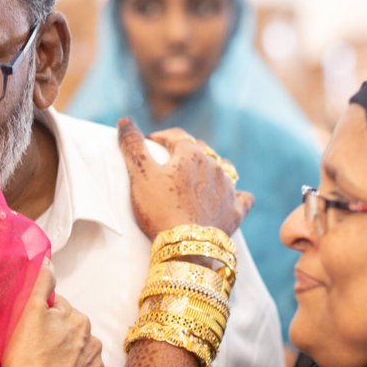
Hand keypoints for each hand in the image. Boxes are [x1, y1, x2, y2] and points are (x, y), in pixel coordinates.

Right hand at [0, 261, 105, 366]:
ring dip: (68, 364)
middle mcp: (94, 345)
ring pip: (82, 362)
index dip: (43, 317)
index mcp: (80, 321)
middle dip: (59, 340)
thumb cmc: (26, 357)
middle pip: (74, 336)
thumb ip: (41, 283)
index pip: (61, 310)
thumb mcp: (29, 312)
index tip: (29, 330)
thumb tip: (48, 260)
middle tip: (34, 353)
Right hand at [118, 118, 252, 237]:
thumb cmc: (160, 208)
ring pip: (223, 169)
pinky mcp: (235, 211)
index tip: (150, 143)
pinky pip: (242, 197)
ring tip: (198, 178)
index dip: (161, 137)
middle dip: (185, 151)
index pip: (176, 136)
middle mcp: (214, 166)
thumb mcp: (141, 176)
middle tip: (170, 162)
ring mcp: (228, 188)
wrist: (187, 245)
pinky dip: (236, 195)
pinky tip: (232, 197)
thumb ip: (133, 146)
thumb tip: (124, 121)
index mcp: (191, 153)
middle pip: (200, 150)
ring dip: (211, 170)